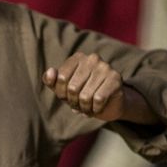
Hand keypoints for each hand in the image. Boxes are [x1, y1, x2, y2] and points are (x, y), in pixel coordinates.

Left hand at [43, 53, 157, 125]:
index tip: (68, 97)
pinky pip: (98, 100)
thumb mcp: (64, 90)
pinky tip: (99, 107)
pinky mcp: (116, 78)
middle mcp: (92, 58)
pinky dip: (96, 109)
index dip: (62, 94)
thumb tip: (50, 72)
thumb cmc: (83, 95)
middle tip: (79, 105)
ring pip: (85, 96)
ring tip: (89, 107)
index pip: (61, 78)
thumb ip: (53, 82)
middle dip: (74, 102)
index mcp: (78, 58)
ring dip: (85, 108)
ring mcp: (105, 67)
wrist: (110, 105)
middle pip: (72, 88)